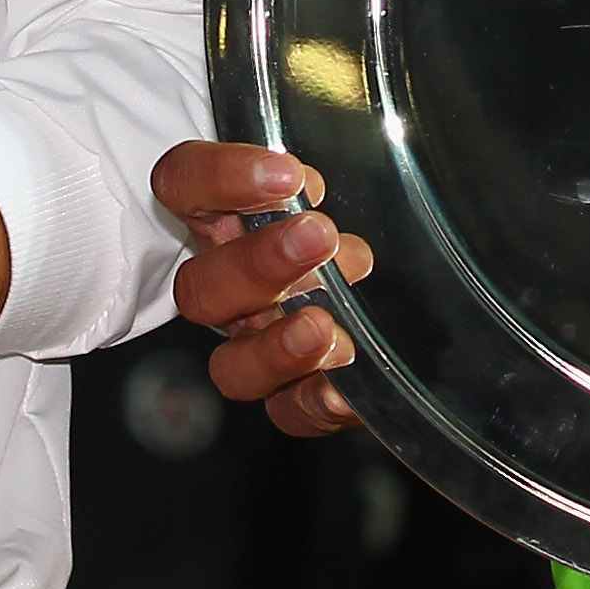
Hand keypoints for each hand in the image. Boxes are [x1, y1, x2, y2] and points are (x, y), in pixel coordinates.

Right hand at [155, 140, 371, 436]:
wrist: (405, 301)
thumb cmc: (351, 226)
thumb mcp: (338, 181)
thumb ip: (311, 181)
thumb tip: (311, 186)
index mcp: (225, 221)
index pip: (183, 187)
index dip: (219, 179)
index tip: (284, 175)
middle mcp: (231, 289)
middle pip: (200, 288)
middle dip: (256, 264)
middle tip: (315, 238)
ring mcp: (257, 348)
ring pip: (232, 366)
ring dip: (274, 348)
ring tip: (322, 326)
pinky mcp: (296, 395)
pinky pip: (287, 412)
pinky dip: (314, 403)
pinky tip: (345, 390)